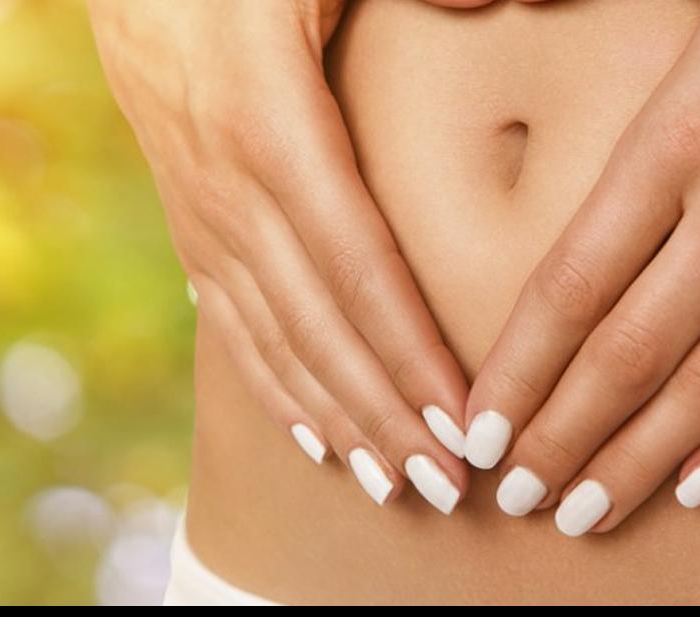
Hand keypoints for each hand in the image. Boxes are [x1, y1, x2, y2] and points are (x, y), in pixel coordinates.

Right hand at [87, 0, 469, 513]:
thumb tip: (504, 7)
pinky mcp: (194, 223)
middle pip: (320, 327)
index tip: (458, 421)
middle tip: (442, 486)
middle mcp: (231, 191)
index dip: (408, 353)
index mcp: (271, 127)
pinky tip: (315, 435)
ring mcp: (204, 214)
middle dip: (383, 414)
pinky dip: (275, 387)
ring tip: (389, 482)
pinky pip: (233, 324)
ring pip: (275, 340)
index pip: (358, 269)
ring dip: (336, 418)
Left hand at [465, 0, 699, 532]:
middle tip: (515, 496)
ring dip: (639, 463)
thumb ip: (620, 134)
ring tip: (584, 513)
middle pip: (628, 356)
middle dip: (561, 439)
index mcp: (678, 143)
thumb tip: (548, 212)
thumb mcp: (689, 42)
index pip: (570, 289)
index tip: (478, 429)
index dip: (517, 373)